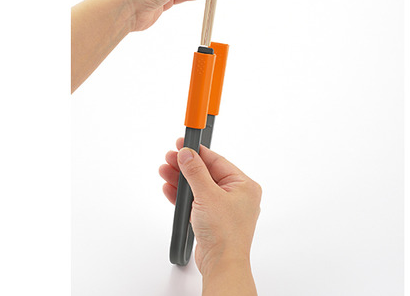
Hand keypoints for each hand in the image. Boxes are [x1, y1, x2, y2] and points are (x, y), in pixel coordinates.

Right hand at [159, 138, 261, 276]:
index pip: (217, 161)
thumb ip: (195, 172)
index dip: (198, 152)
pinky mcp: (213, 218)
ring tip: (165, 171)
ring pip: (200, 187)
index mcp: (244, 185)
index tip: (183, 144)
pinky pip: (197, 200)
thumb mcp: (207, 195)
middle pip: (207, 173)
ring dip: (181, 180)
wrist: (221, 266)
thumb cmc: (225, 234)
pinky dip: (183, 195)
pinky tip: (170, 188)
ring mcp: (224, 207)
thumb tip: (187, 154)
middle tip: (170, 158)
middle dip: (186, 166)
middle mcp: (237, 194)